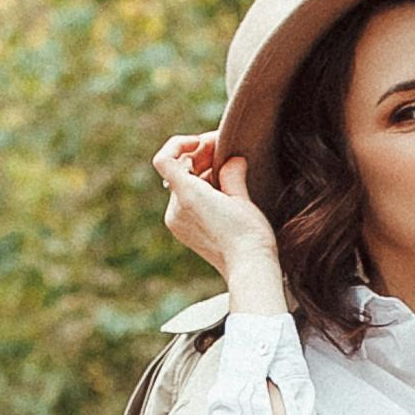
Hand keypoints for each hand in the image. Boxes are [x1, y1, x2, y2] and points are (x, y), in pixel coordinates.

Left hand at [153, 132, 289, 313]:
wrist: (249, 270)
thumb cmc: (250, 235)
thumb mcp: (242, 198)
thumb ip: (231, 173)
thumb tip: (231, 160)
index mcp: (188, 197)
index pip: (165, 159)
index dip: (180, 144)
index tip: (202, 143)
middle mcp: (176, 210)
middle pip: (178, 170)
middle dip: (200, 157)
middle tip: (224, 150)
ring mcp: (177, 223)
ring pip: (183, 186)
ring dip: (202, 173)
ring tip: (229, 170)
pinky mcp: (184, 232)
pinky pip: (185, 202)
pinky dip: (200, 190)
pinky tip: (223, 191)